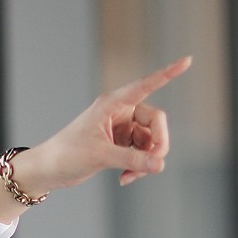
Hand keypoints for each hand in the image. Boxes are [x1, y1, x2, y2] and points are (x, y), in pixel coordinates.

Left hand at [0, 55, 192, 220]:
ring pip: (151, 140)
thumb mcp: (100, 156)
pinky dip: (139, 166)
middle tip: (153, 166)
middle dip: (158, 145)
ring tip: (129, 175)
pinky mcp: (120, 144)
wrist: (49, 170)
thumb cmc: (67, 154)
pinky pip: (142, 153)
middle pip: (157, 121)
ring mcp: (121, 128)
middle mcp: (120, 112)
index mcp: (113, 103)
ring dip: (147, 160)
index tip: (188, 60)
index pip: (146, 85)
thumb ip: (132, 159)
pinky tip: (125, 177)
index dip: (168, 73)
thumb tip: (160, 164)